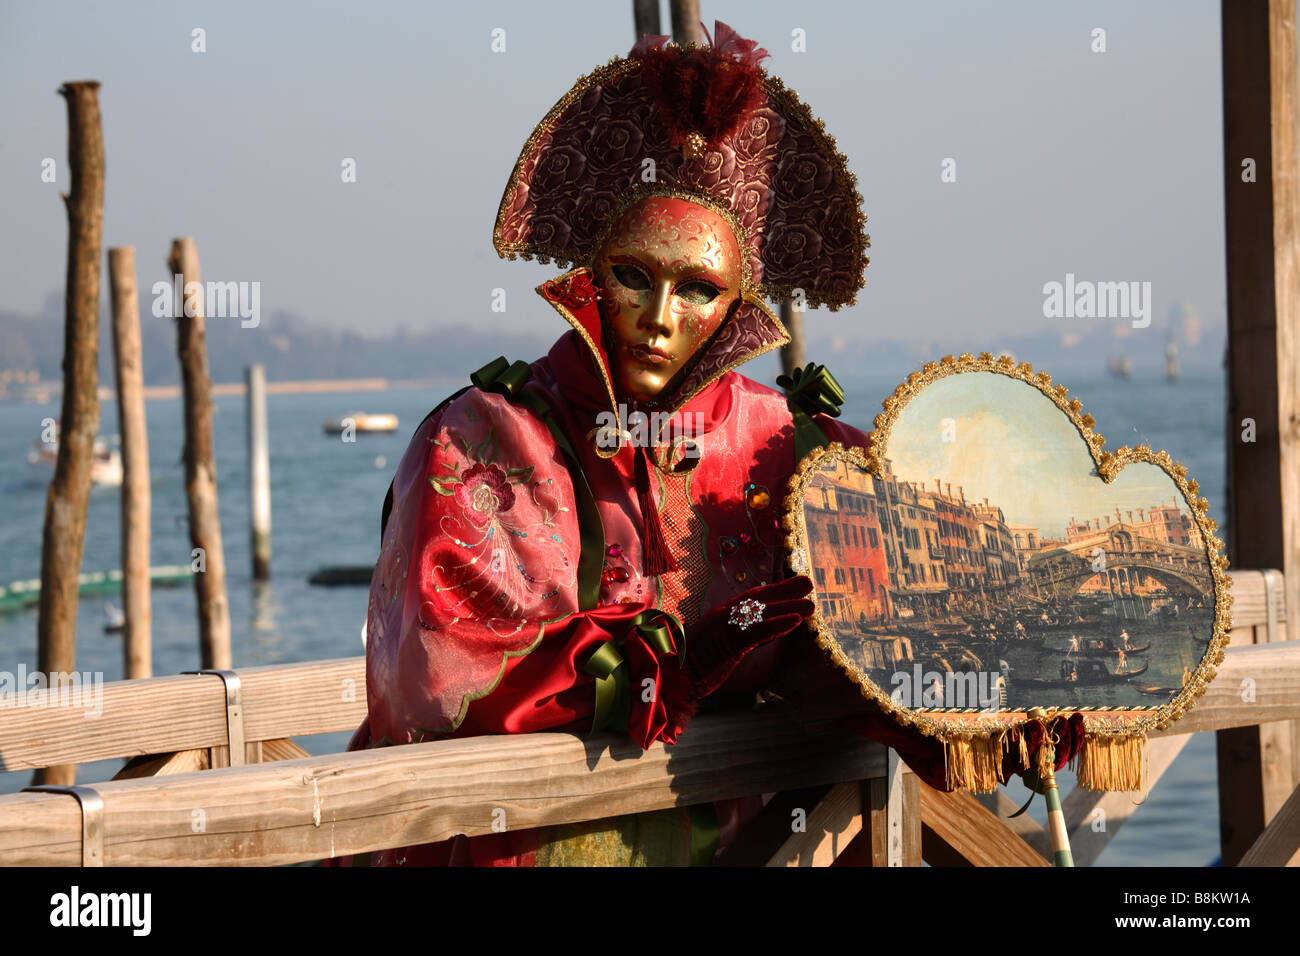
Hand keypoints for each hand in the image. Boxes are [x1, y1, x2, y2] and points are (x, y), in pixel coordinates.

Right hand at [683, 575, 815, 697]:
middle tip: (808, 582)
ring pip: (762, 613)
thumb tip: (734, 641)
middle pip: (759, 600)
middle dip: (785, 591)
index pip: (749, 601)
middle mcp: (722, 616)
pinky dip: (778, 624)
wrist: (664, 675)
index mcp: (718, 617)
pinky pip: (758, 632)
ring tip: (812, 604)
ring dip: (789, 606)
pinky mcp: (728, 643)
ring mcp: (725, 628)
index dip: (771, 592)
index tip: (788, 587)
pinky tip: (797, 620)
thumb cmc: (679, 666)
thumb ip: (719, 642)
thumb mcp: (703, 650)